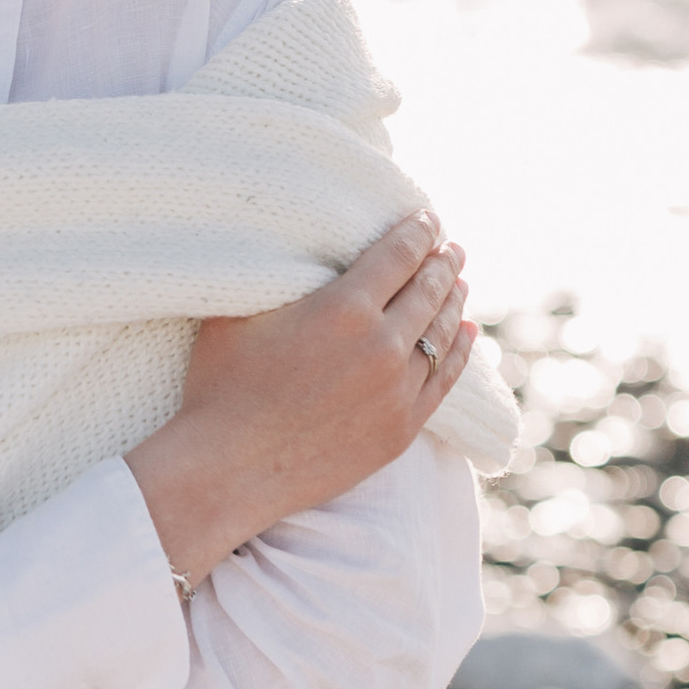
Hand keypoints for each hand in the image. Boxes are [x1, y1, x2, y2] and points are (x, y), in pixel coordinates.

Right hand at [127, 212, 474, 590]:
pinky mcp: (400, 429)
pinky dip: (460, 351)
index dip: (419, 232)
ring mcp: (396, 391)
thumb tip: (284, 238)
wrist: (228, 469)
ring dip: (453, 301)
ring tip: (459, 283)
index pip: (399, 255)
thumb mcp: (240, 310)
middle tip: (451, 246)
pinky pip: (443, 381)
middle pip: (428, 290)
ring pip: (441, 333)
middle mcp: (381, 345)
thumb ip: (274, 272)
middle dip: (443, 263)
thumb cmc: (221, 385)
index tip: (429, 218)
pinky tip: (467, 333)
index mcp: (344, 307)